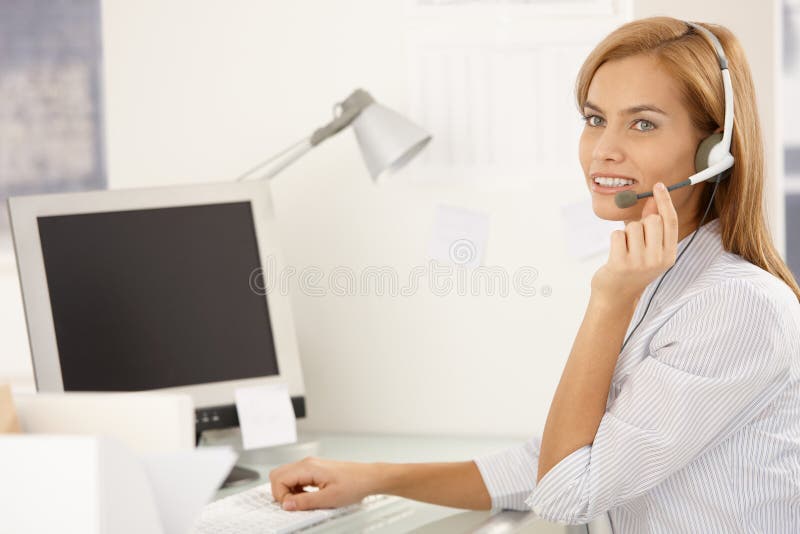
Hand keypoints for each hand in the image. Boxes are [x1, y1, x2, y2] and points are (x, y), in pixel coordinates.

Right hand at [268, 457, 376, 510]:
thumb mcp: (328, 499)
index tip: (292, 506)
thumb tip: (287, 505)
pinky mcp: (314, 470)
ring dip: (289, 491)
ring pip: (286, 476)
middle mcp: (307, 463)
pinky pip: (296, 478)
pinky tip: (308, 496)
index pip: (279, 479)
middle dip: (280, 492)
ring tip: (304, 501)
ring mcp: (310, 465)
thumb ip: (305, 502)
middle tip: (293, 504)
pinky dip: (296, 489)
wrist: (368, 478)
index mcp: (308, 467)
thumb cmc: (354, 484)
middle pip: (278, 474)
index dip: (281, 496)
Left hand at [591, 182, 678, 302]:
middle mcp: (658, 259)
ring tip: (625, 249)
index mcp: (669, 255)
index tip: (658, 185)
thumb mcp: (649, 249)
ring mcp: (640, 263)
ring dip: (626, 233)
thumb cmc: (632, 268)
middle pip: (652, 220)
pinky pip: (617, 234)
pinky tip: (616, 253)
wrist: (616, 295)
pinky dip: (615, 239)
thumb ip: (652, 225)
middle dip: (641, 222)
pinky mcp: (621, 264)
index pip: (670, 221)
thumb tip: (653, 199)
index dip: (665, 201)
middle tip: (634, 239)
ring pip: (633, 226)